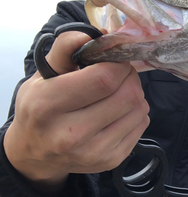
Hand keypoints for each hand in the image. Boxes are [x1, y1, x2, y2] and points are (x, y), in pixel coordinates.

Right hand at [4, 31, 149, 196]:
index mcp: (48, 106)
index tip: (114, 59)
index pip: (104, 79)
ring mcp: (93, 152)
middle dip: (130, 76)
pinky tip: (118, 110)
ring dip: (135, 93)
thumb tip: (97, 35)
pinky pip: (142, 124)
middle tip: (120, 73)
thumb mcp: (42, 75)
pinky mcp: (111, 161)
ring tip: (117, 91)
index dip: (118, 63)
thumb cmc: (40, 107)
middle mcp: (71, 135)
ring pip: (139, 108)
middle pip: (128, 95)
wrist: (35, 154)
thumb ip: (65, 49)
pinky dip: (136, 111)